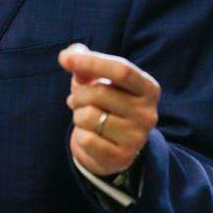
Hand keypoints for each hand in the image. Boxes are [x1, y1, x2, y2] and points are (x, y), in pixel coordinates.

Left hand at [58, 43, 159, 176]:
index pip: (121, 70)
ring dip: (78, 115)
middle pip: (99, 93)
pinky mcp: (122, 157)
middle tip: (76, 100)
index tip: (64, 59)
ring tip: (85, 117)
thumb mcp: (97, 78)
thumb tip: (67, 55)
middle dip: (78, 94)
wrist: (113, 145)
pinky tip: (90, 135)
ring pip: (90, 117)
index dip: (91, 62)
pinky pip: (87, 139)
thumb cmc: (105, 102)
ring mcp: (137, 137)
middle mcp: (148, 113)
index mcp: (148, 88)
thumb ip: (83, 61)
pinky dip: (80, 135)